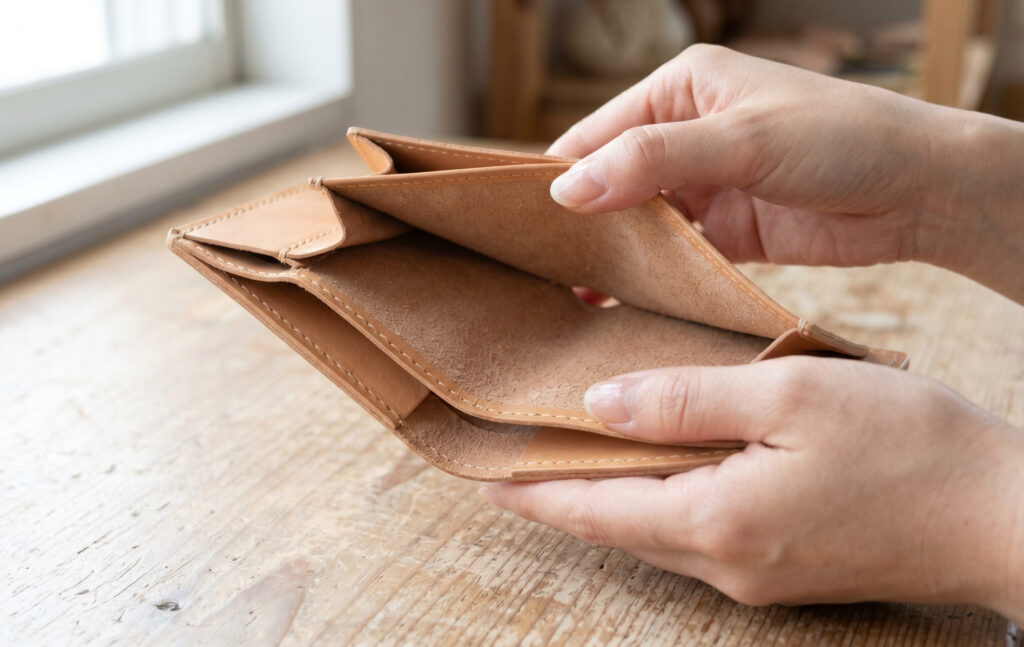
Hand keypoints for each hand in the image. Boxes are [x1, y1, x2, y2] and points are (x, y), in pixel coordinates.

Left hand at [480, 358, 1023, 619]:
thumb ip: (687, 400)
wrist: (1001, 514)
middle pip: (614, 524)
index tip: (479, 475)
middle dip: (560, 492)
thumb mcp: (792, 396)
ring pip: (654, 529)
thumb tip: (601, 405)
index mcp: (715, 521)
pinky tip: (659, 464)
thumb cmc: (910, 447)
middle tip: (514, 456)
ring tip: (572, 450)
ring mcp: (755, 575)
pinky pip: (696, 532)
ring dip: (609, 494)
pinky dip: (660, 498)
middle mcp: (724, 563)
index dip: (531, 489)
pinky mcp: (783, 569)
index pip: (591, 508)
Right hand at [547, 45, 1023, 301]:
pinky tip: (620, 301)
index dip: (560, 175)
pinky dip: (648, 275)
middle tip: (537, 268)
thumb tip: (569, 189)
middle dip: (580, 221)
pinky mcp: (726, 231)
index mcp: (681, 89)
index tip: (522, 223)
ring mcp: (705, 185)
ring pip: (638, 221)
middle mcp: (685, 134)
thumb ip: (653, 160)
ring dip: (610, 253)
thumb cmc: (841, 138)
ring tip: (570, 292)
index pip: (598, 132)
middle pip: (611, 180)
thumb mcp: (741, 140)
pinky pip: (672, 254)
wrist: (920, 192)